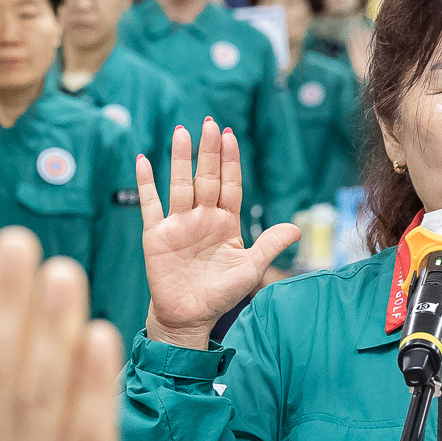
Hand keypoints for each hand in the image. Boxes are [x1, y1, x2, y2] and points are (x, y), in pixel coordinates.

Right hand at [135, 120, 299, 348]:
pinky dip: (145, 184)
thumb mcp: (251, 269)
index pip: (229, 185)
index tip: (230, 136)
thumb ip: (270, 245)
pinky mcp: (156, 235)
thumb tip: (297, 229)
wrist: (189, 317)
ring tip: (181, 133)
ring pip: (180, 184)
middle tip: (209, 123)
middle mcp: (202, 217)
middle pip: (206, 178)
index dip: (230, 161)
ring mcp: (178, 224)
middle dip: (208, 151)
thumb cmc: (220, 294)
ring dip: (179, 159)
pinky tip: (143, 161)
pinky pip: (150, 205)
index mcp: (226, 222)